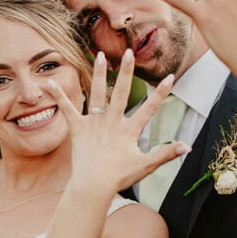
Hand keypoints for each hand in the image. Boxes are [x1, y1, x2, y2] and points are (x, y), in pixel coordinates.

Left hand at [48, 49, 189, 193]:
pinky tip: (49, 82)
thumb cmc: (120, 177)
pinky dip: (59, 96)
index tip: (170, 76)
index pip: (149, 109)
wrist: (93, 185)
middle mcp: (112, 122)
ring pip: (98, 93)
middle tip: (129, 52)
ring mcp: (94, 124)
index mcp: (129, 131)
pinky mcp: (78, 128)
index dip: (161, 93)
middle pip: (122, 92)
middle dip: (127, 71)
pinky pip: (67, 109)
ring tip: (100, 55)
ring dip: (99, 73)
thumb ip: (166, 154)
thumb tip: (187, 147)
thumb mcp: (146, 166)